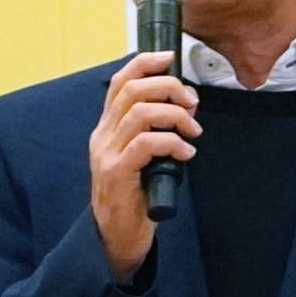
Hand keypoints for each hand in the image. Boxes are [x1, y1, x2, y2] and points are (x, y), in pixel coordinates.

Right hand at [89, 50, 197, 279]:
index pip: (121, 81)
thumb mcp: (142, 156)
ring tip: (192, 130)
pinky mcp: (116, 174)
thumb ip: (153, 131)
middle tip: (192, 103)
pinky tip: (185, 155)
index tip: (171, 58)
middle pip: (133, 89)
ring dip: (175, 116)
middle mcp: (103, 135)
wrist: (116, 238)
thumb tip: (183, 106)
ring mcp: (107, 154)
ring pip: (140, 112)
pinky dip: (172, 143)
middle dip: (169, 88)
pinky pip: (145, 144)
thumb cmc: (135, 196)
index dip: (146, 63)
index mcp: (108, 127)